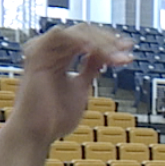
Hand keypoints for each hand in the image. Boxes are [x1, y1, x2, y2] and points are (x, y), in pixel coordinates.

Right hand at [3, 24, 133, 148]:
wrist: (37, 133)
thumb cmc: (55, 116)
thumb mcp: (81, 87)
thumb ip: (90, 69)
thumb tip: (107, 56)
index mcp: (60, 58)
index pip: (87, 40)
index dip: (109, 43)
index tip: (128, 51)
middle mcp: (51, 52)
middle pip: (84, 32)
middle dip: (109, 40)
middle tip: (127, 49)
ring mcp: (43, 53)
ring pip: (75, 32)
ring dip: (99, 40)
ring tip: (115, 54)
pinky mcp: (36, 57)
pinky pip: (58, 36)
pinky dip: (79, 40)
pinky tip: (96, 50)